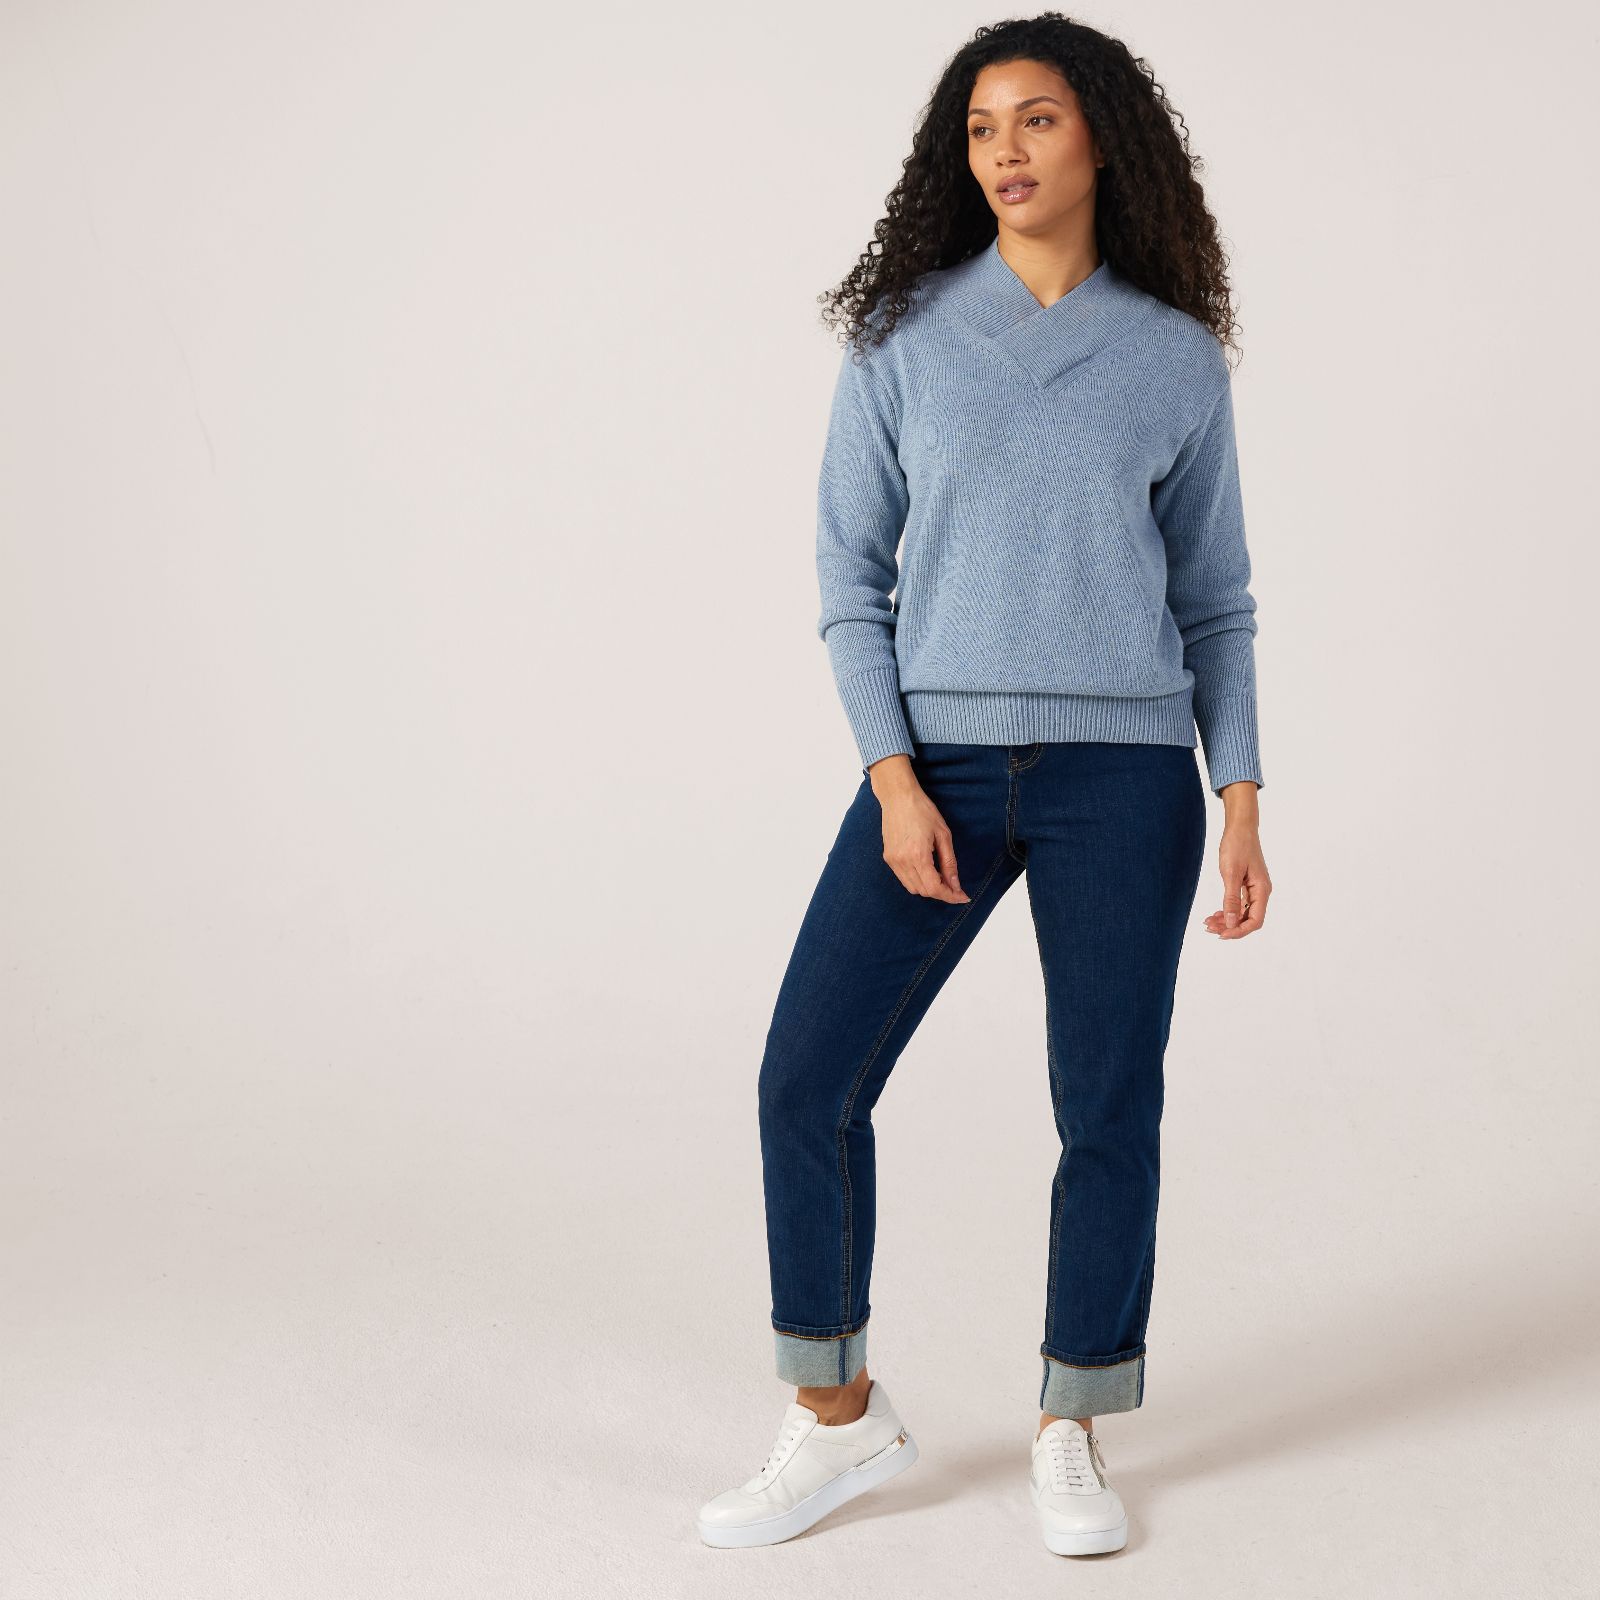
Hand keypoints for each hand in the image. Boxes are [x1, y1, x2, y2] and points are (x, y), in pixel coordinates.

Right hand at [867, 754, 969, 901]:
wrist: (898, 797)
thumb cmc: (922, 810)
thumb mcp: (943, 835)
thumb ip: (949, 863)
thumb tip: (955, 884)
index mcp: (918, 855)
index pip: (934, 888)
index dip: (950, 896)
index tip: (962, 896)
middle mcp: (902, 862)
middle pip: (924, 891)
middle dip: (942, 893)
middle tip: (956, 887)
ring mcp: (893, 861)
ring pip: (913, 888)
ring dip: (929, 888)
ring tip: (942, 879)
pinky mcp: (888, 858)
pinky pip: (904, 879)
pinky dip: (917, 881)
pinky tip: (927, 871)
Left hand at [1204, 805, 1270, 938]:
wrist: (1240, 827)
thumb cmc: (1237, 846)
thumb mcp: (1231, 873)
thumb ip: (1231, 899)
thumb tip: (1230, 923)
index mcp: (1262, 890)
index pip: (1255, 921)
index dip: (1239, 931)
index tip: (1221, 934)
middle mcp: (1261, 892)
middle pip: (1248, 919)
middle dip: (1229, 927)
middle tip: (1208, 928)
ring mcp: (1254, 889)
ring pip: (1242, 913)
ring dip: (1227, 920)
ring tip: (1208, 922)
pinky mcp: (1247, 885)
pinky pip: (1239, 904)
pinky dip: (1227, 910)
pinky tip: (1215, 914)